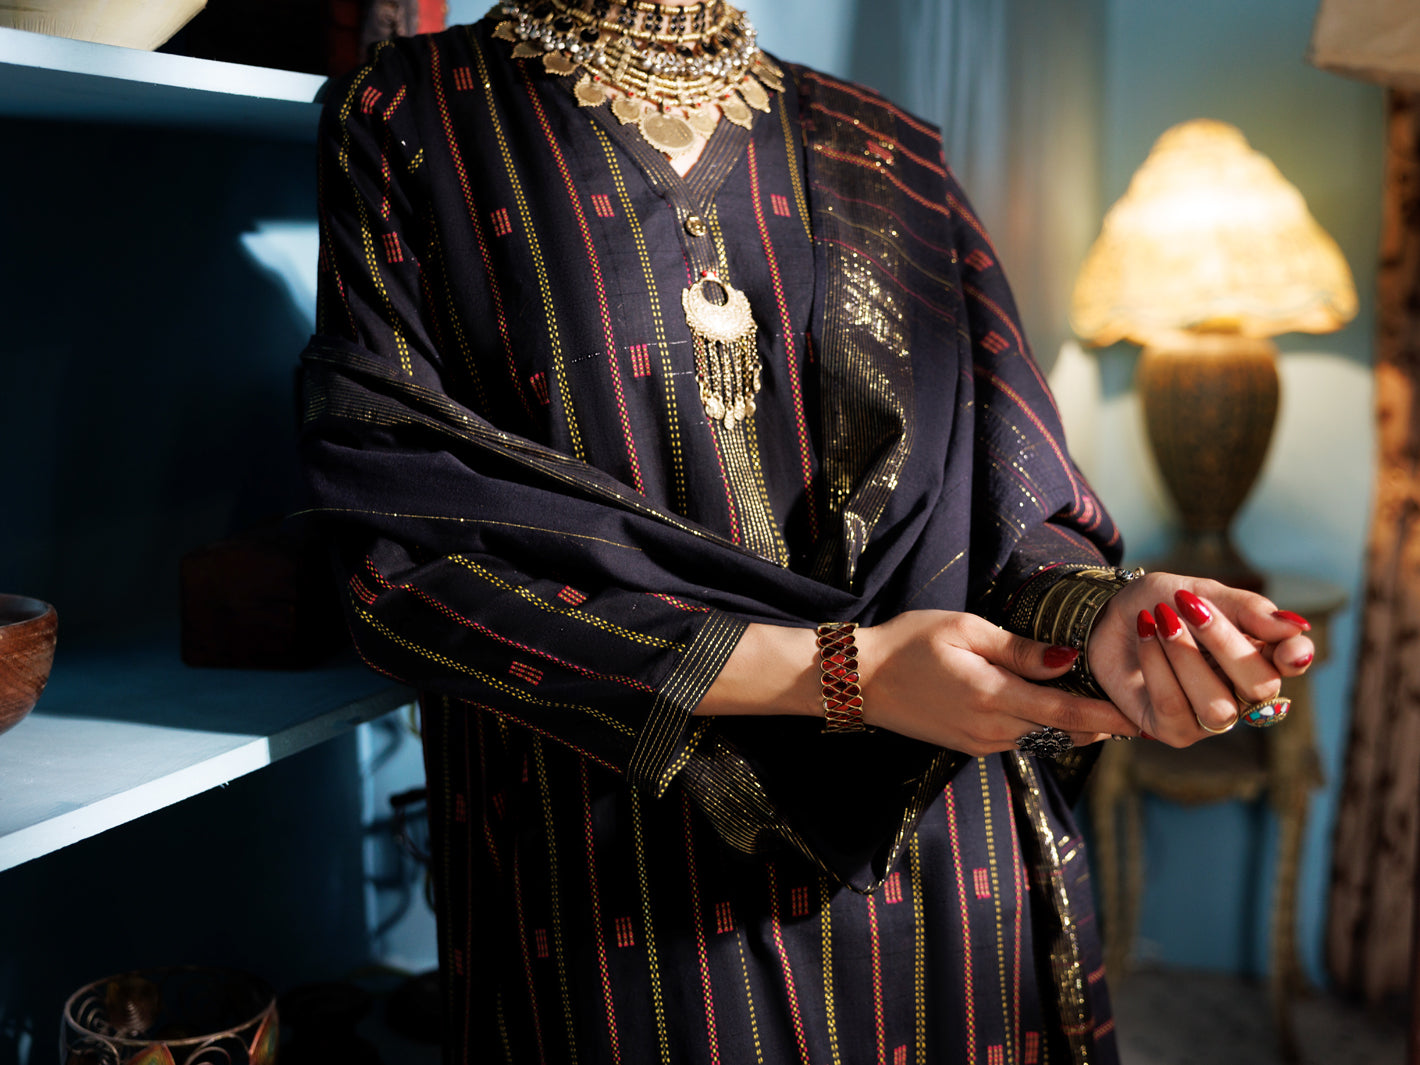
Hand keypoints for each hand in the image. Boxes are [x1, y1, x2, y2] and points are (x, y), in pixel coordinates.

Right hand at [856, 610, 1138, 754]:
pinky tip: (1057, 712)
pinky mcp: (969, 745)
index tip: (1142, 719)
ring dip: (1074, 726)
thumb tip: (1066, 660)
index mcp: (993, 696)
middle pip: (1061, 729)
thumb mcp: (964, 630)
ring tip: (1108, 713)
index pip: (1066, 711)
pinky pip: (1019, 738)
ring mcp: (980, 741)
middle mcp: (991, 728)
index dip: (1108, 716)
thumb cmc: (909, 642)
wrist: (860, 680)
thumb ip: (1018, 650)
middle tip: (1138, 713)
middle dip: (1100, 724)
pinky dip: (1044, 726)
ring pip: (1042, 736)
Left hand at [1086, 573, 1314, 745]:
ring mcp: (1209, 717)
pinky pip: (1173, 707)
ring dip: (1184, 656)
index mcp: (1258, 655)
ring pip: (1217, 706)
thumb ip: (1245, 609)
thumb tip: (1296, 626)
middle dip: (1225, 644)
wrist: (1107, 617)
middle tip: (1190, 607)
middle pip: (1260, 688)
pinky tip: (1145, 634)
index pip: (1292, 664)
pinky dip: (1157, 665)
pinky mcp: (1173, 730)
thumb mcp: (1200, 592)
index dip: (1296, 657)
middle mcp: (1241, 693)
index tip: (1287, 645)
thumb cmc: (1161, 605)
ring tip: (1160, 619)